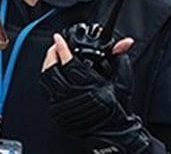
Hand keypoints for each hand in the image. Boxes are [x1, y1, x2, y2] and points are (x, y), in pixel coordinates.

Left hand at [40, 34, 150, 152]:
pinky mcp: (58, 114)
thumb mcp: (122, 81)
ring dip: (47, 66)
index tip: (58, 38)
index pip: (70, 63)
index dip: (62, 48)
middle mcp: (75, 96)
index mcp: (90, 86)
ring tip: (52, 57)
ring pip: (46, 81)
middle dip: (51, 54)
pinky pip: (46, 93)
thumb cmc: (117, 108)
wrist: (113, 132)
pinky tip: (52, 74)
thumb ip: (119, 58)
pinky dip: (47, 81)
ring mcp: (64, 106)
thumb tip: (124, 42)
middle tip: (54, 46)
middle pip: (52, 70)